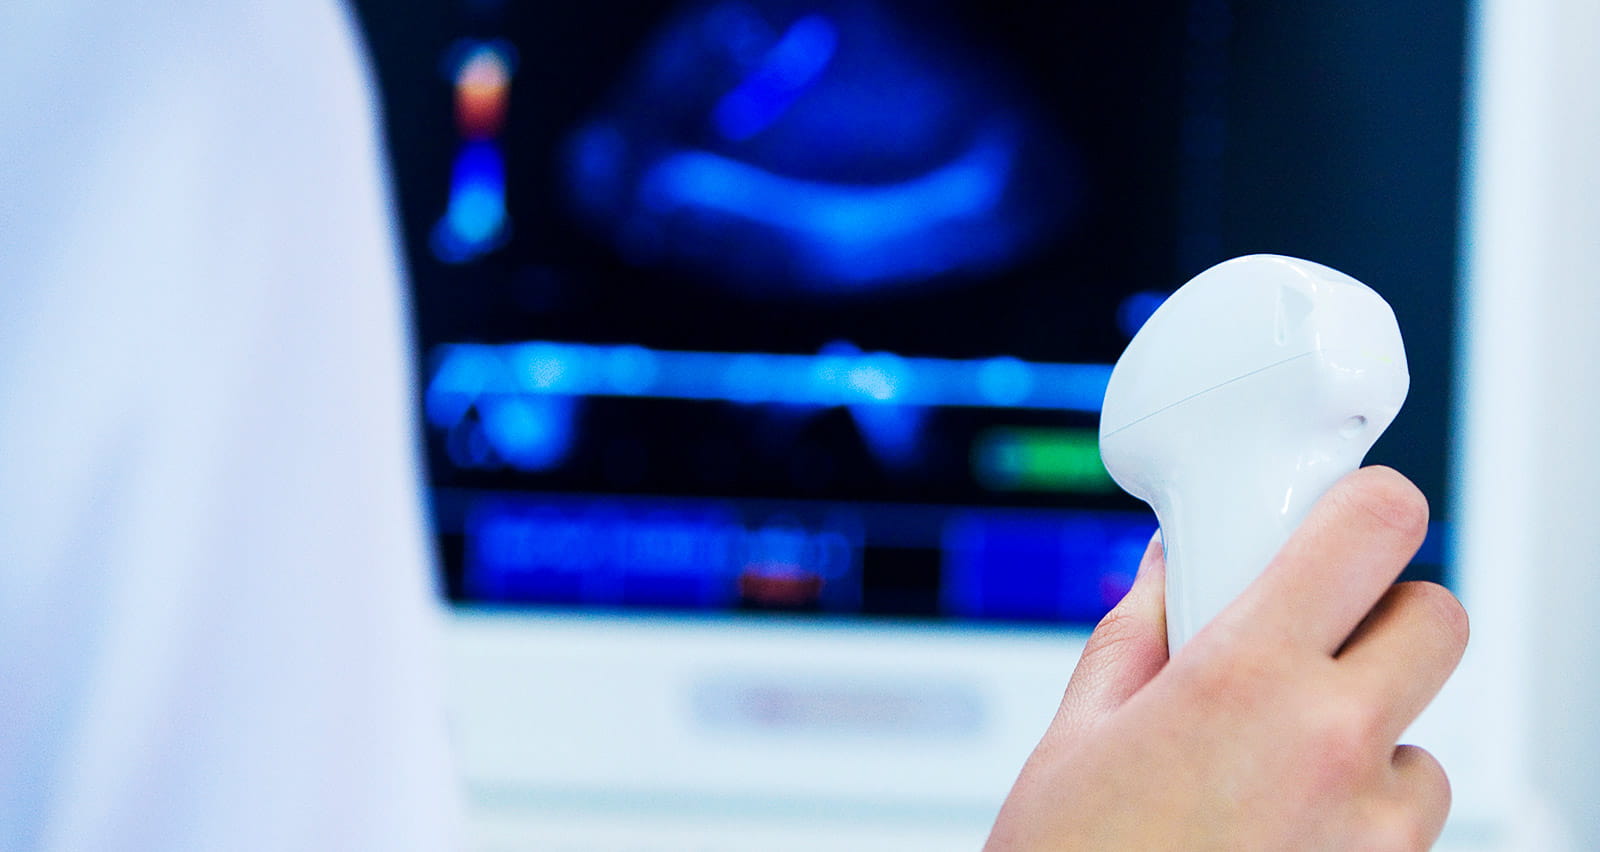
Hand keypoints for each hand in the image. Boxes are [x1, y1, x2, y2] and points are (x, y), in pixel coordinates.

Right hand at [986, 467, 1467, 850]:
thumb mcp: (1078, 734)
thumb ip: (1141, 633)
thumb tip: (1177, 569)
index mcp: (1245, 679)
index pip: (1375, 529)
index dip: (1369, 504)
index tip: (1345, 511)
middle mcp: (1332, 747)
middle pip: (1437, 619)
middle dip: (1381, 614)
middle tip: (1309, 637)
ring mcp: (1373, 832)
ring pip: (1424, 736)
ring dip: (1367, 732)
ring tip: (1274, 766)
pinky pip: (1404, 822)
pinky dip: (1359, 812)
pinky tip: (1278, 826)